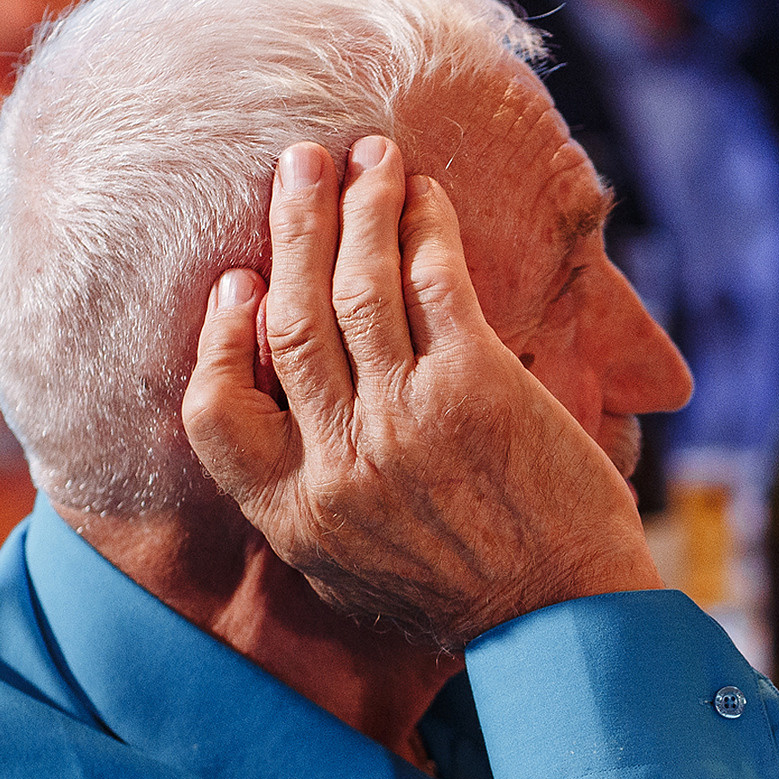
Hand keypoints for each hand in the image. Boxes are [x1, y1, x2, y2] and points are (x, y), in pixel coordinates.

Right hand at [182, 138, 660, 649]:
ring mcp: (403, 422)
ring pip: (357, 287)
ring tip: (360, 156)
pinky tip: (423, 195)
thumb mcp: (353, 576)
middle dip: (293, 230)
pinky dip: (423, 228)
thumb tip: (282, 432)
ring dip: (357, 208)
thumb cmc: (469, 597)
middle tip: (296, 167)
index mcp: (296, 515)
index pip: (213, 414)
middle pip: (290, 320)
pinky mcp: (474, 391)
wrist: (566, 622)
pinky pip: (433, 285)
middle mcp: (337, 465)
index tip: (237, 285)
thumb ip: (307, 507)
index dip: (217, 340)